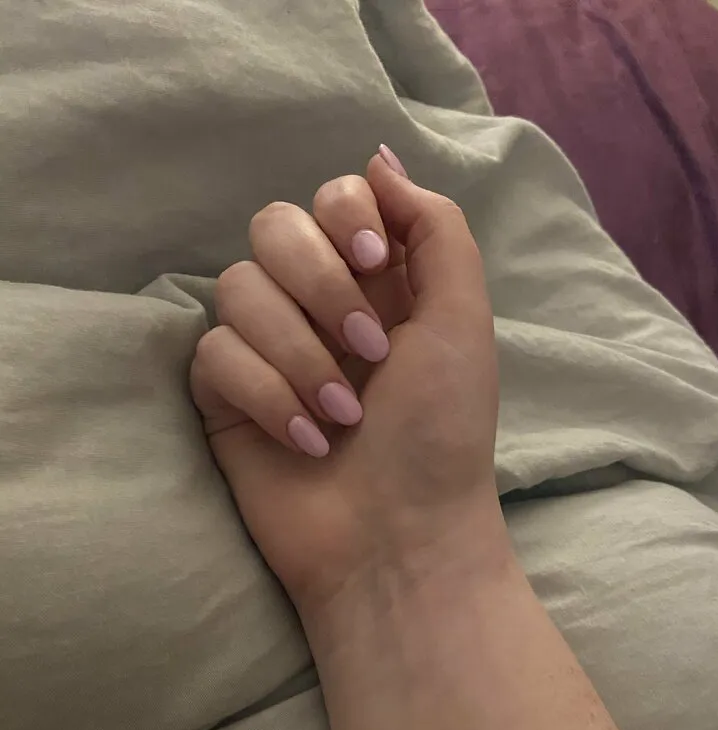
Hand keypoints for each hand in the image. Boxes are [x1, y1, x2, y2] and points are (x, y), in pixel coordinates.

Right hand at [190, 149, 504, 616]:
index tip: (374, 262)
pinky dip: (264, 394)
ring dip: (297, 354)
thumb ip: (434, 229)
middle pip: (272, 227)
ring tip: (343, 417)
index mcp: (377, 282)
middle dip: (319, 287)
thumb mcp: (463, 321)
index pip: (332, 198)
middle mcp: (317, 305)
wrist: (399, 538)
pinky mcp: (224, 396)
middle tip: (367, 354)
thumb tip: (379, 161)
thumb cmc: (442, 434)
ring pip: (236, 288)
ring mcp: (266, 349)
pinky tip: (306, 442)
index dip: (343, 216)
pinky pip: (213, 353)